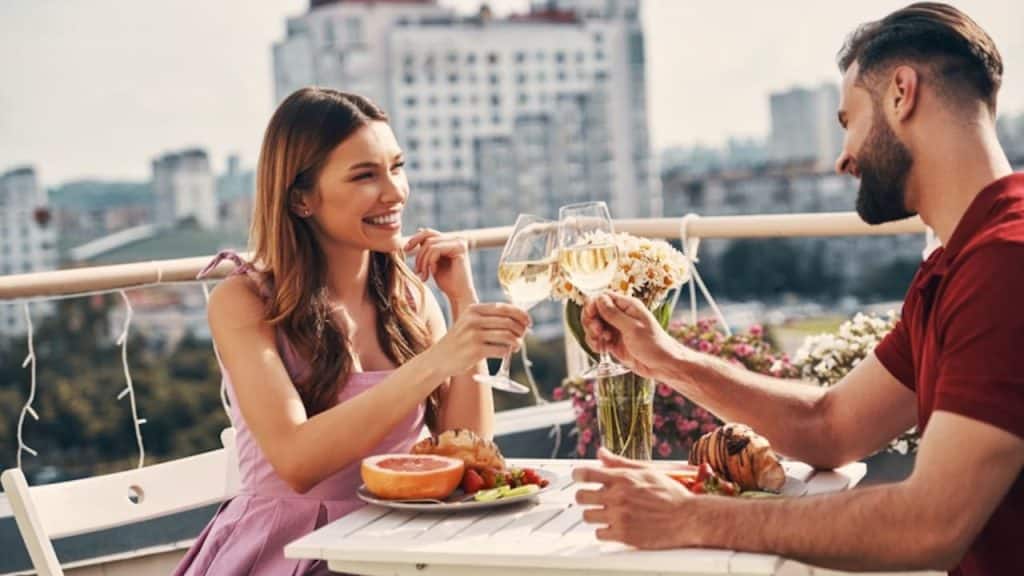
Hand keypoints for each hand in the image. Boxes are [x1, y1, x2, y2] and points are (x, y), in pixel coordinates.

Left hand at [405, 229, 475, 302]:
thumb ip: (428, 247)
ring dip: (423, 261)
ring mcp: (459, 242)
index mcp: (450, 240)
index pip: (428, 233)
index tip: (405, 249)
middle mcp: (457, 238)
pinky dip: (430, 262)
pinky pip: (436, 250)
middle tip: (416, 270)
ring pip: (430, 244)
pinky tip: (433, 273)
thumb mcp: (432, 261)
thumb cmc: (447, 281)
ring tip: (424, 275)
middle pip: (428, 236)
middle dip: (419, 254)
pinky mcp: (459, 248)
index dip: (415, 239)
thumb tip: (420, 229)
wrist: (458, 295)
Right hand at [431, 303, 530, 377]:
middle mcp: (473, 320)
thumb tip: (519, 319)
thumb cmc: (460, 340)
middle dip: (520, 330)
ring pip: (507, 336)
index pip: (504, 308)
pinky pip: (501, 350)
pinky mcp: (475, 351)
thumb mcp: (470, 322)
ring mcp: (474, 335)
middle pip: (508, 322)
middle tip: (523, 336)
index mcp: (474, 309)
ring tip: (516, 346)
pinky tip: (506, 353)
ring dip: (517, 342)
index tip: (528, 322)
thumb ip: (489, 318)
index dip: (520, 314)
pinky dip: (507, 352)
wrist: (440, 358)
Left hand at [574, 448, 704, 548]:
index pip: (585, 473)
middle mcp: (618, 496)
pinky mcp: (624, 535)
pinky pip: (599, 534)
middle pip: (581, 497)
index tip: (578, 478)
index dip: (578, 475)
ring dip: (594, 515)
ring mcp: (620, 517)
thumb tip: (600, 453)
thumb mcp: (645, 471)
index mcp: (622, 478)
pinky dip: (604, 531)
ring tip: (605, 514)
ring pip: (588, 516)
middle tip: (592, 499)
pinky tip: (613, 526)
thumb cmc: (669, 493)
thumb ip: (619, 463)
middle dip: (584, 497)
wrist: (687, 517)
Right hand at [581, 292, 681, 378]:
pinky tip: (601, 349)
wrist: (662, 365)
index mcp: (627, 306)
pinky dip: (595, 344)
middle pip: (595, 311)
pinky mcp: (614, 343)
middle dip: (591, 321)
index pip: (603, 298)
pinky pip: (598, 340)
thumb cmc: (653, 344)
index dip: (593, 305)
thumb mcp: (633, 328)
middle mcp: (620, 316)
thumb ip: (614, 314)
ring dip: (592, 334)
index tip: (591, 316)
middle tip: (598, 332)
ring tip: (601, 342)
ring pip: (594, 326)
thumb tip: (598, 298)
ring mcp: (616, 329)